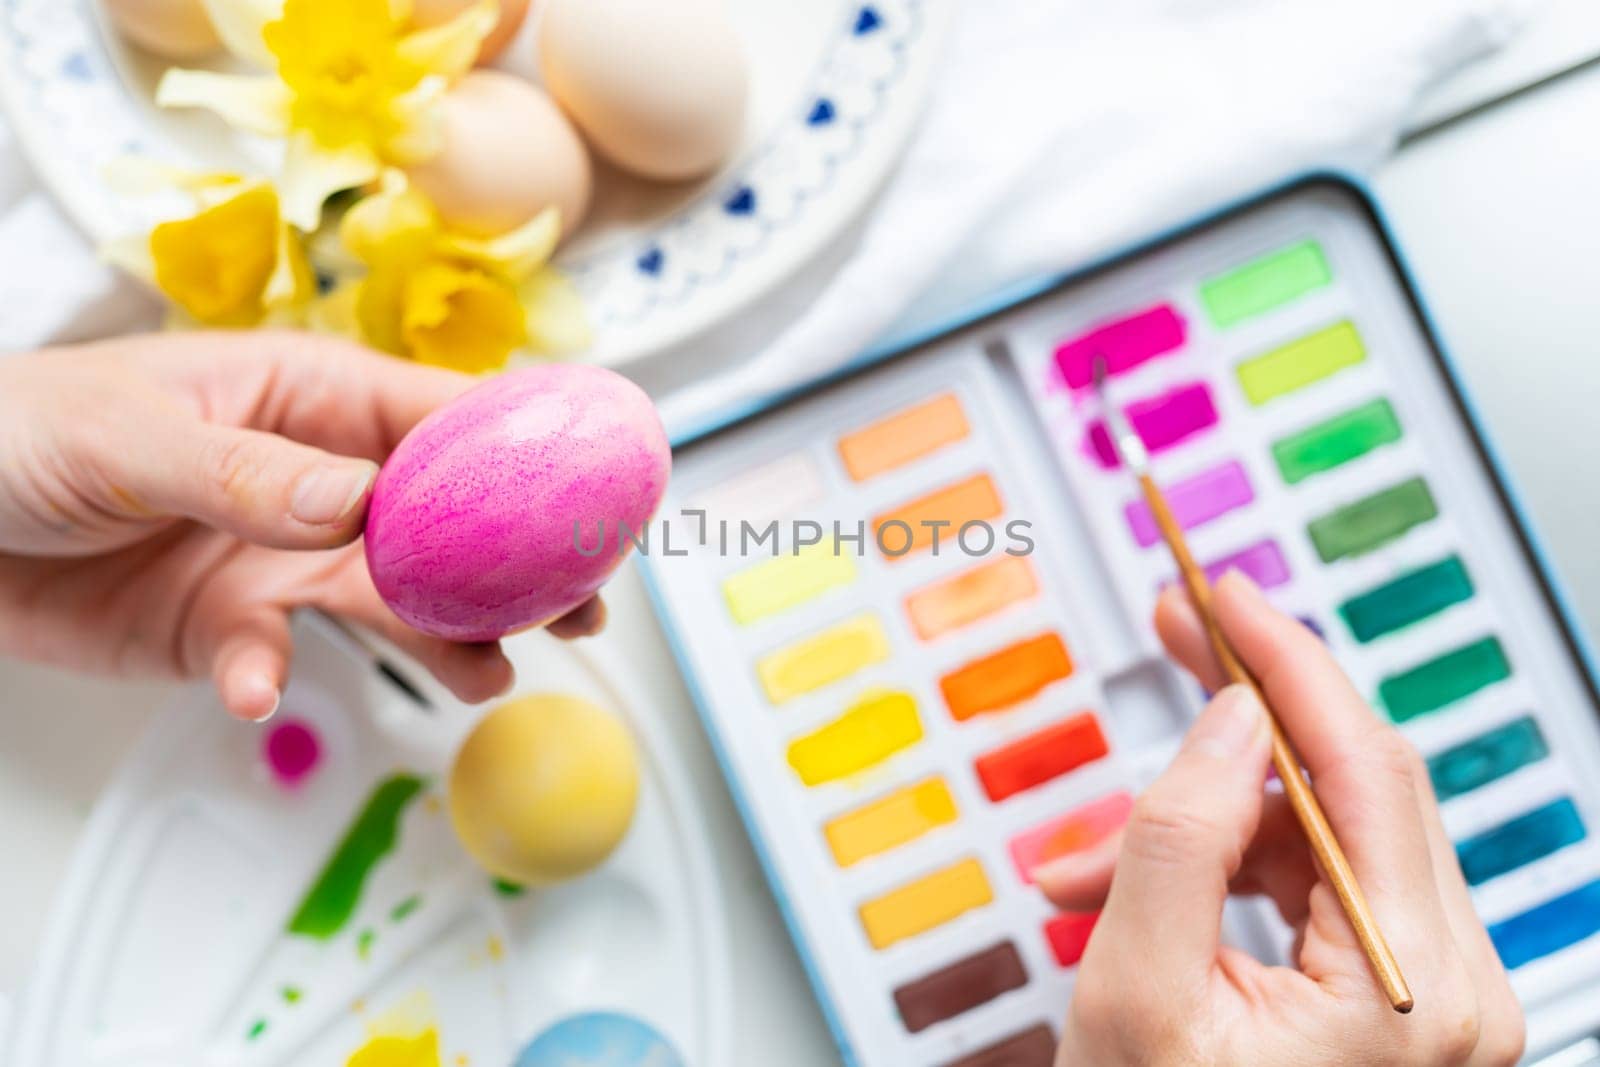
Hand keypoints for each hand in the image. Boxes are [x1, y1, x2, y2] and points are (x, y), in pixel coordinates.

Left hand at [0, 331, 603, 720]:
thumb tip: (361, 504)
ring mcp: (278, 555)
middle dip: (514, 565)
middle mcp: (313, 479)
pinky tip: (259, 690)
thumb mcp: (130, 437)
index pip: (438, 420)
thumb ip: (248, 472)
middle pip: (443, 522)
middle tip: (578, 607)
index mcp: (305, 399)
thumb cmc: (16, 430)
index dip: (524, 457)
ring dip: (439, 639)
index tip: (590, 502)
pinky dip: (276, 680)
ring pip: (391, 601)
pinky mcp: (232, 626)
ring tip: (484, 676)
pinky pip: (280, 659)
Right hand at [1038, 572, 1523, 1066]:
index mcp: (1413, 990)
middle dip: (1251, 707)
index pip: (1358, 764)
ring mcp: (1441, 996)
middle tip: (1179, 633)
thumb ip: (1178, 840)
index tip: (1219, 591)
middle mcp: (1457, 988)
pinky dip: (1234, 867)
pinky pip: (1323, 887)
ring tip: (1094, 854)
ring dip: (1214, 813)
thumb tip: (1234, 718)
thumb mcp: (1135, 996)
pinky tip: (1142, 888)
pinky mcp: (1409, 999)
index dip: (1282, 659)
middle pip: (1357, 782)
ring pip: (1330, 832)